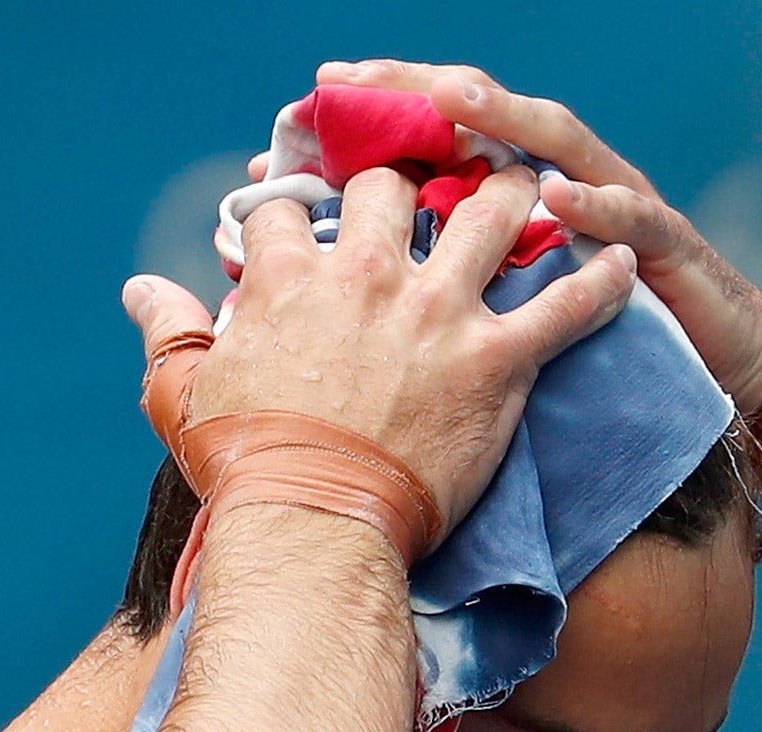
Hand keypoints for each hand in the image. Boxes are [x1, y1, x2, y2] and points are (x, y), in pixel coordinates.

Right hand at [122, 163, 635, 543]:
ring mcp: (437, 313)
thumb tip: (140, 289)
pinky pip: (565, 306)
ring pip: (485, 216)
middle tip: (423, 181)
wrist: (315, 524)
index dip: (291, 210)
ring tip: (524, 185)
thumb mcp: (182, 396)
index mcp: (290, 281)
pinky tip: (622, 255)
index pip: (282, 212)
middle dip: (401, 177)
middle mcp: (365, 276)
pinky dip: (600, 280)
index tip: (302, 220)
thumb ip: (165, 332)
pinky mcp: (496, 360)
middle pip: (388, 188)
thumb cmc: (246, 468)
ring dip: (506, 194)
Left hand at [312, 60, 761, 413]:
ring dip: (505, 119)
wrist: (723, 364)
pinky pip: (630, 218)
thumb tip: (363, 285)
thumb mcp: (514, 310)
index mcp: (520, 197)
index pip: (441, 136)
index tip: (311, 110)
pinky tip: (559, 196)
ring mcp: (619, 201)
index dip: (381, 120)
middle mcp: (566, 180)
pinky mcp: (666, 247)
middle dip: (421, 91)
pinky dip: (597, 204)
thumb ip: (454, 279)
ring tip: (452, 99)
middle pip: (486, 116)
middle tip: (355, 80)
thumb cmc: (603, 340)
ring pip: (557, 143)